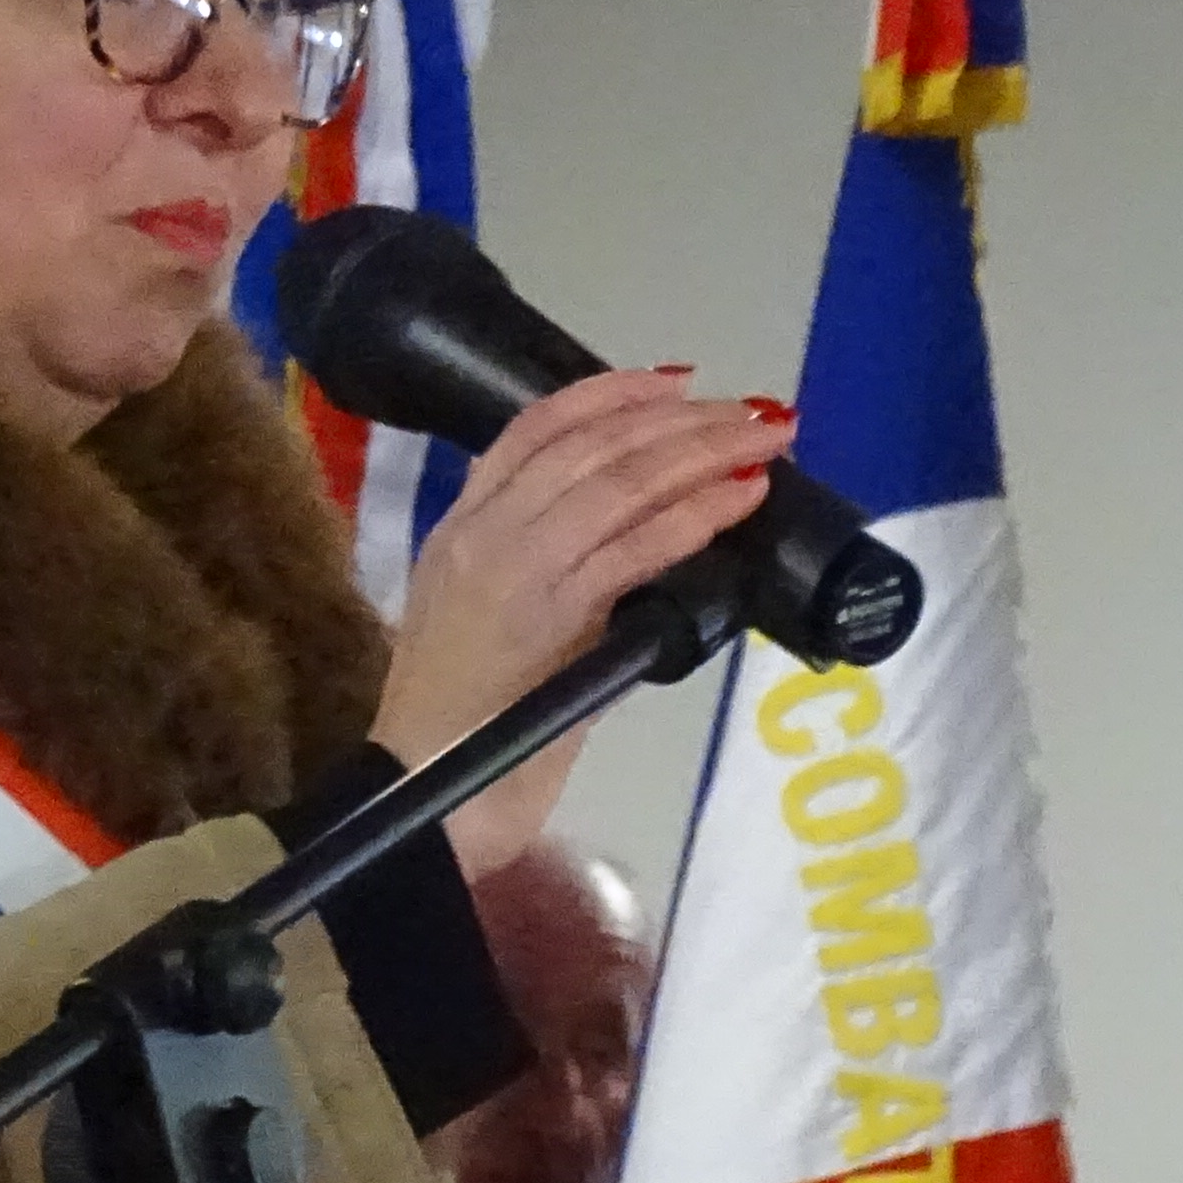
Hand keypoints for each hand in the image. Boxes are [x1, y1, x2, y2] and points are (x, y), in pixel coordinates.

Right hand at [367, 369, 790, 872]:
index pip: (532, 431)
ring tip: (763, 442)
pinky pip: (634, 547)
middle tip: (753, 413)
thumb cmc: (463, 729)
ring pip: (617, 483)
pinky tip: (741, 500)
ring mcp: (511, 568)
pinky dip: (695, 516)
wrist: (420, 800)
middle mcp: (480, 533)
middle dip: (680, 421)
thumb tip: (643, 544)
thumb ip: (555, 577)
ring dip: (701, 454)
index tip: (676, 382)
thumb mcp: (495, 626)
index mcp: (458, 529)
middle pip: (589, 446)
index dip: (610, 394)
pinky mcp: (549, 614)